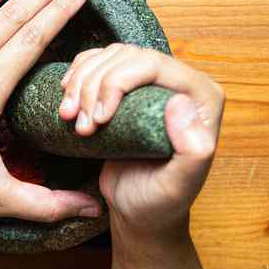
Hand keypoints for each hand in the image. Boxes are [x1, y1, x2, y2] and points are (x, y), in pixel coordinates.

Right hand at [57, 44, 223, 245]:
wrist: (138, 211)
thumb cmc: (160, 202)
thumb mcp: (181, 184)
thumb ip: (194, 148)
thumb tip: (179, 102)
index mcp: (201, 97)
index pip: (153, 64)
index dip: (116, 82)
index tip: (99, 120)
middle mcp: (179, 83)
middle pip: (127, 57)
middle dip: (94, 86)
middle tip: (82, 126)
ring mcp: (150, 84)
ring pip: (109, 57)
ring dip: (80, 84)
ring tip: (70, 120)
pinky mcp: (126, 89)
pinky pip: (98, 63)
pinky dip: (76, 78)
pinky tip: (68, 102)